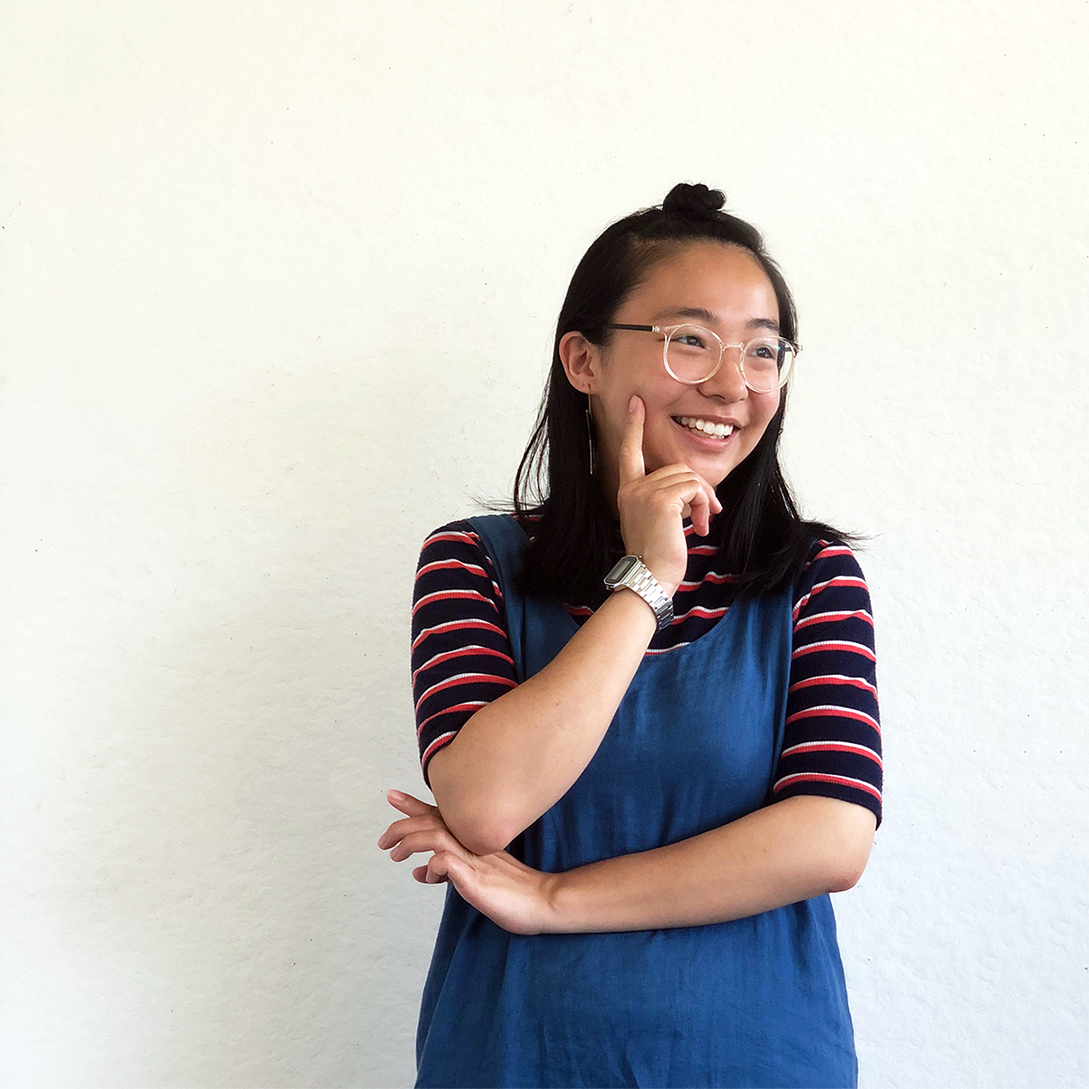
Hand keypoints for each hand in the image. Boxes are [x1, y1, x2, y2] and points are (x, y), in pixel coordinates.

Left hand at [378, 790, 558, 935]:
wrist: (542, 902)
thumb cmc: (510, 892)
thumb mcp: (473, 877)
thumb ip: (446, 870)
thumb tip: (418, 871)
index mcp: (473, 839)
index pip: (440, 816)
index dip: (414, 805)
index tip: (392, 796)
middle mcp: (473, 843)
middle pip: (433, 822)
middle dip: (403, 822)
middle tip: (383, 838)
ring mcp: (475, 860)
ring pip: (437, 837)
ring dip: (411, 841)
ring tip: (393, 855)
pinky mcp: (477, 880)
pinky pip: (449, 863)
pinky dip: (432, 864)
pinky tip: (426, 874)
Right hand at [616, 396, 721, 594]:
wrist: (651, 576)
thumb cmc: (656, 555)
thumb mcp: (656, 521)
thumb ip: (665, 498)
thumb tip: (693, 490)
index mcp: (628, 490)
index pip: (629, 452)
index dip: (634, 427)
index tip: (636, 404)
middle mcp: (633, 487)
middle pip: (677, 467)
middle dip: (699, 489)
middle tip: (707, 515)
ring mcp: (645, 492)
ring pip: (689, 477)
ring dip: (705, 500)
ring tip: (703, 524)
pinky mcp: (662, 500)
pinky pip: (695, 488)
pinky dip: (705, 504)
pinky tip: (702, 526)